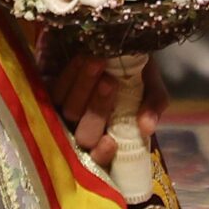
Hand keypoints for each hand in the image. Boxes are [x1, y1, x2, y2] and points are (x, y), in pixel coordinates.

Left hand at [48, 51, 166, 170]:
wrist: (119, 48)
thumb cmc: (138, 76)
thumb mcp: (152, 89)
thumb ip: (154, 105)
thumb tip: (146, 127)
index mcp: (112, 138)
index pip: (100, 160)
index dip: (102, 154)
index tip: (111, 141)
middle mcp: (87, 131)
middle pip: (84, 134)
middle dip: (97, 108)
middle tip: (110, 82)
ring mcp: (68, 114)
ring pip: (69, 110)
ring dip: (83, 87)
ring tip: (97, 62)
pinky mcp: (55, 93)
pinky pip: (56, 90)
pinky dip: (70, 75)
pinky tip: (83, 59)